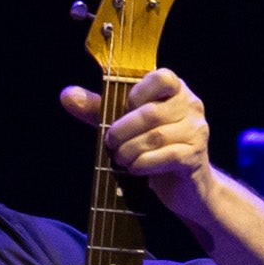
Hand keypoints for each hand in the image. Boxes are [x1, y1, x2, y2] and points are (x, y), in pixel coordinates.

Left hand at [63, 67, 216, 221]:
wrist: (187, 187)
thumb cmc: (155, 149)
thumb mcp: (126, 125)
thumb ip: (99, 109)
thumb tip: (67, 95)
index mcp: (176, 91)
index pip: (162, 77)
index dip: (138, 91)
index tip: (125, 107)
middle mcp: (191, 106)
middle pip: (150, 112)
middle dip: (123, 130)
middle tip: (110, 142)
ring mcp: (196, 132)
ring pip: (156, 136)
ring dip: (130, 149)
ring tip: (120, 158)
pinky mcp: (194, 157)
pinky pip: (166, 156)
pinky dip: (144, 164)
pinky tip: (134, 169)